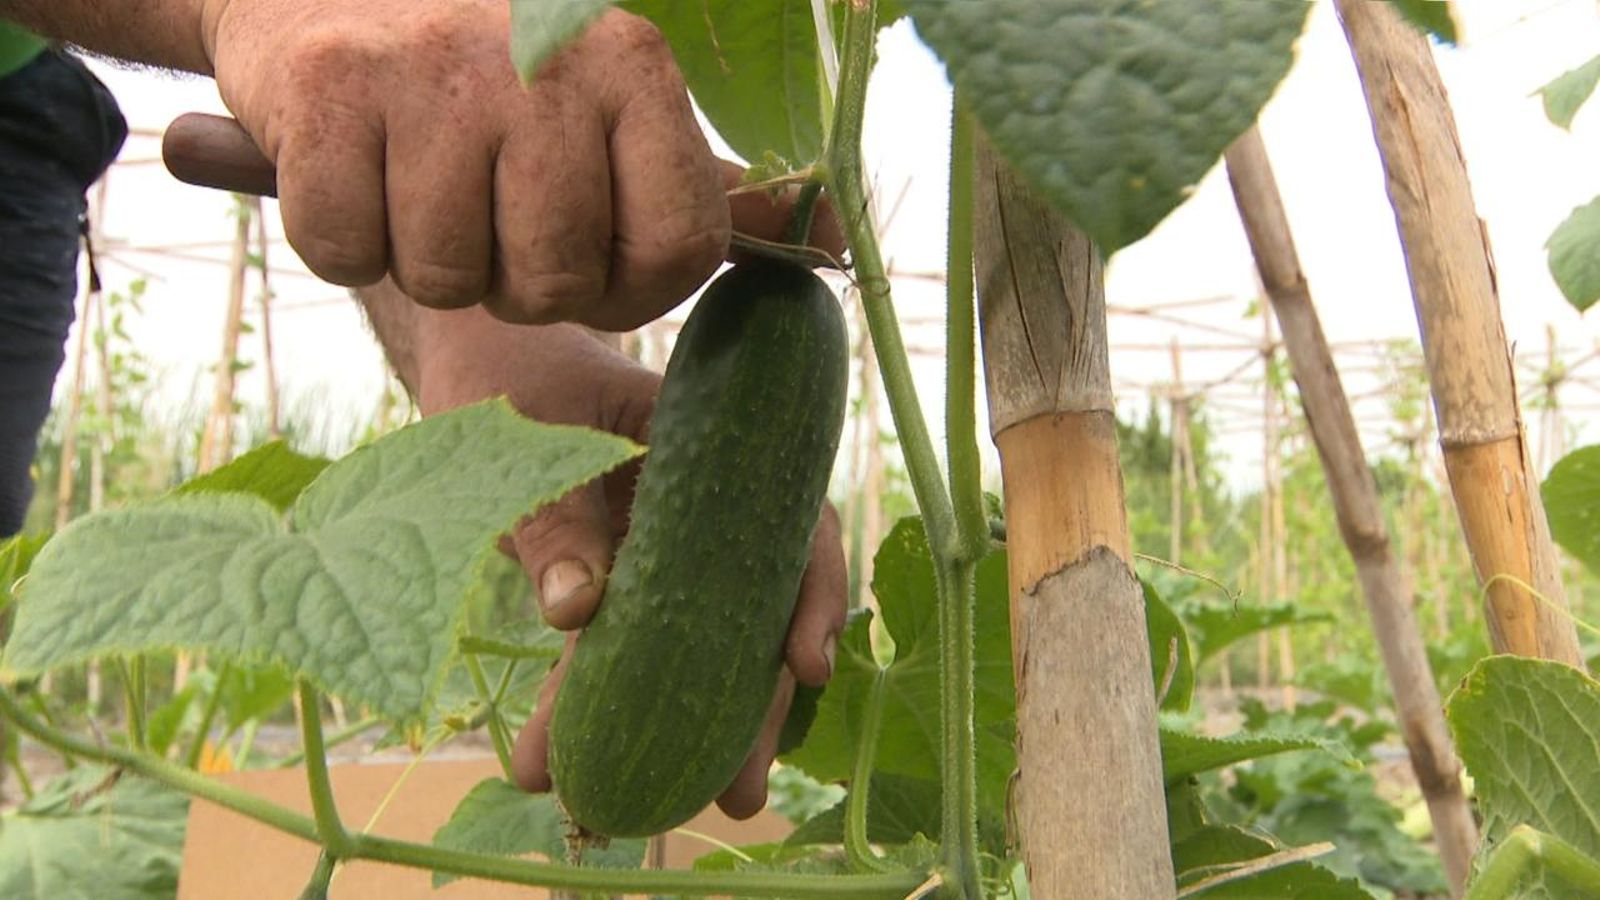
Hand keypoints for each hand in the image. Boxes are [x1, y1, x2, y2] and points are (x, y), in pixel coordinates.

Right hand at [200, 0, 799, 328]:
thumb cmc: (497, 95)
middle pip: (556, 279)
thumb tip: (840, 247)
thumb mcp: (615, 120)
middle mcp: (543, 60)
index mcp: (634, 66)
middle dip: (518, 280)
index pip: (679, 250)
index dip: (631, 287)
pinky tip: (359, 174)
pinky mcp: (326, 88)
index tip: (591, 251)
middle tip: (489, 217)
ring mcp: (432, 70)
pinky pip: (346, 250)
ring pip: (448, 276)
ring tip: (423, 186)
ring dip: (429, 260)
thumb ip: (708, 193)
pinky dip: (347, 241)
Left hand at [394, 303, 846, 819]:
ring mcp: (663, 551)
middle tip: (738, 793)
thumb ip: (556, 517)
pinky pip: (626, 651)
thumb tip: (579, 610)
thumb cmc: (514, 375)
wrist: (477, 359)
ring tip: (660, 809)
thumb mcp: (531, 438)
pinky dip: (607, 705)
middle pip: (750, 612)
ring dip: (680, 727)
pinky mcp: (617, 584)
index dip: (807, 598)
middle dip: (748, 709)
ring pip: (692, 646)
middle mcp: (705, 508)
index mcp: (713, 451)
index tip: (805, 667)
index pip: (788, 525)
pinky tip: (586, 763)